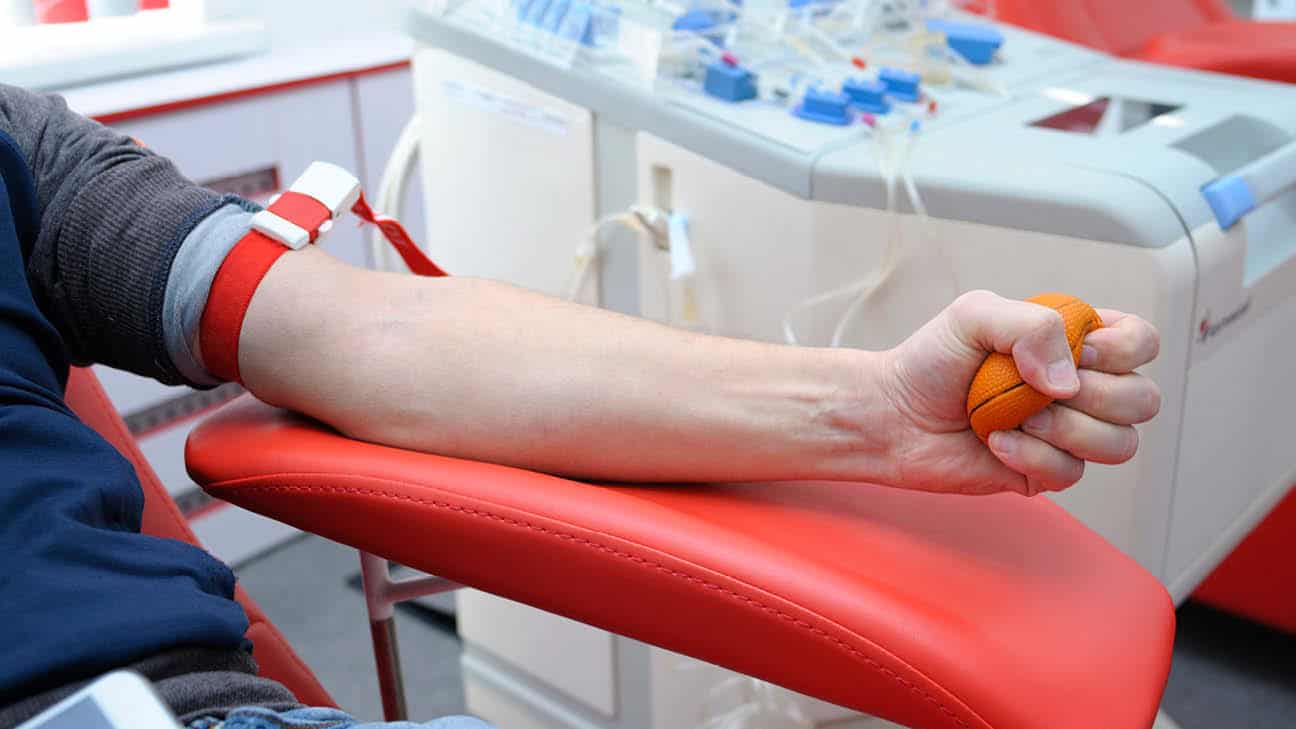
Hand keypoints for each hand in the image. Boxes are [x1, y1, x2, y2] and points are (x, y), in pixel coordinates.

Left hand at [873, 290, 1160, 495]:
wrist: (892, 414)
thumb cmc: (931, 361)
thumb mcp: (974, 315)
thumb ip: (1030, 324)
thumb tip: (1070, 380)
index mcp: (1075, 344)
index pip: (1142, 342)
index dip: (1122, 349)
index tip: (1079, 351)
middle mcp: (1081, 388)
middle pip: (1143, 399)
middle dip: (1096, 396)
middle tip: (1037, 389)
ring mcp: (1067, 433)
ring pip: (1121, 444)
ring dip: (1069, 430)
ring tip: (1017, 417)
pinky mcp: (1045, 471)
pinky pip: (1072, 472)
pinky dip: (1031, 455)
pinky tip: (995, 441)